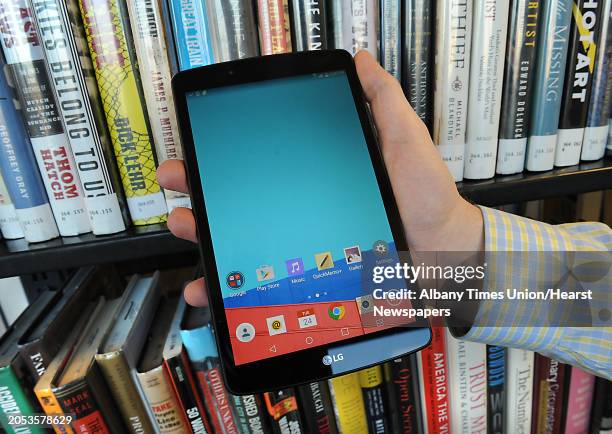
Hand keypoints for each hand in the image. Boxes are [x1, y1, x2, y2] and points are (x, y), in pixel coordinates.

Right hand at [157, 50, 483, 306]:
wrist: (442, 254)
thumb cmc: (425, 198)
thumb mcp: (404, 140)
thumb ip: (382, 101)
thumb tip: (360, 60)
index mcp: (316, 173)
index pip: (262, 160)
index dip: (227, 152)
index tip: (201, 142)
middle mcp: (302, 206)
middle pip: (243, 196)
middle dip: (201, 186)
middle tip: (177, 179)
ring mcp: (301, 241)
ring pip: (242, 237)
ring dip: (204, 233)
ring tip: (186, 224)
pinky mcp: (306, 275)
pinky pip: (261, 282)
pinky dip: (230, 287)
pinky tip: (211, 287)